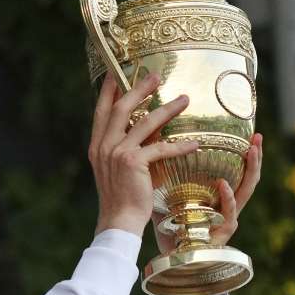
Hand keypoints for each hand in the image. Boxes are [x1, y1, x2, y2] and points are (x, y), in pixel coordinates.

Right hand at [89, 72, 198, 236]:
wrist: (119, 221)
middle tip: (155, 76)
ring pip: (145, 123)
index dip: (109, 91)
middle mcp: (104, 146)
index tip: (117, 73)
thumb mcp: (121, 168)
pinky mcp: (134, 163)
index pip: (102, 111)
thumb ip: (131, 147)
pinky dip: (180, 146)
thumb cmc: (124, 197)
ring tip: (184, 99)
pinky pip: (161, 148)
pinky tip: (196, 143)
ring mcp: (117, 153)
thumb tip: (153, 130)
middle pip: (122, 108)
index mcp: (98, 146)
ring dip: (167, 109)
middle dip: (139, 89)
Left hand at [153, 132, 262, 253]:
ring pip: (247, 192)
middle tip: (258, 137)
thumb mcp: (171, 197)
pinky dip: (227, 197)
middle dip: (256, 157)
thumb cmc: (172, 229)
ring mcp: (229, 219)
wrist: (172, 258)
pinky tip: (223, 183)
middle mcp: (230, 207)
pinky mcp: (224, 231)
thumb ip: (168, 178)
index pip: (239, 172)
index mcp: (221, 198)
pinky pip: (229, 212)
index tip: (249, 133)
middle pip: (250, 178)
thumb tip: (155, 149)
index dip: (245, 154)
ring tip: (251, 151)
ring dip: (251, 170)